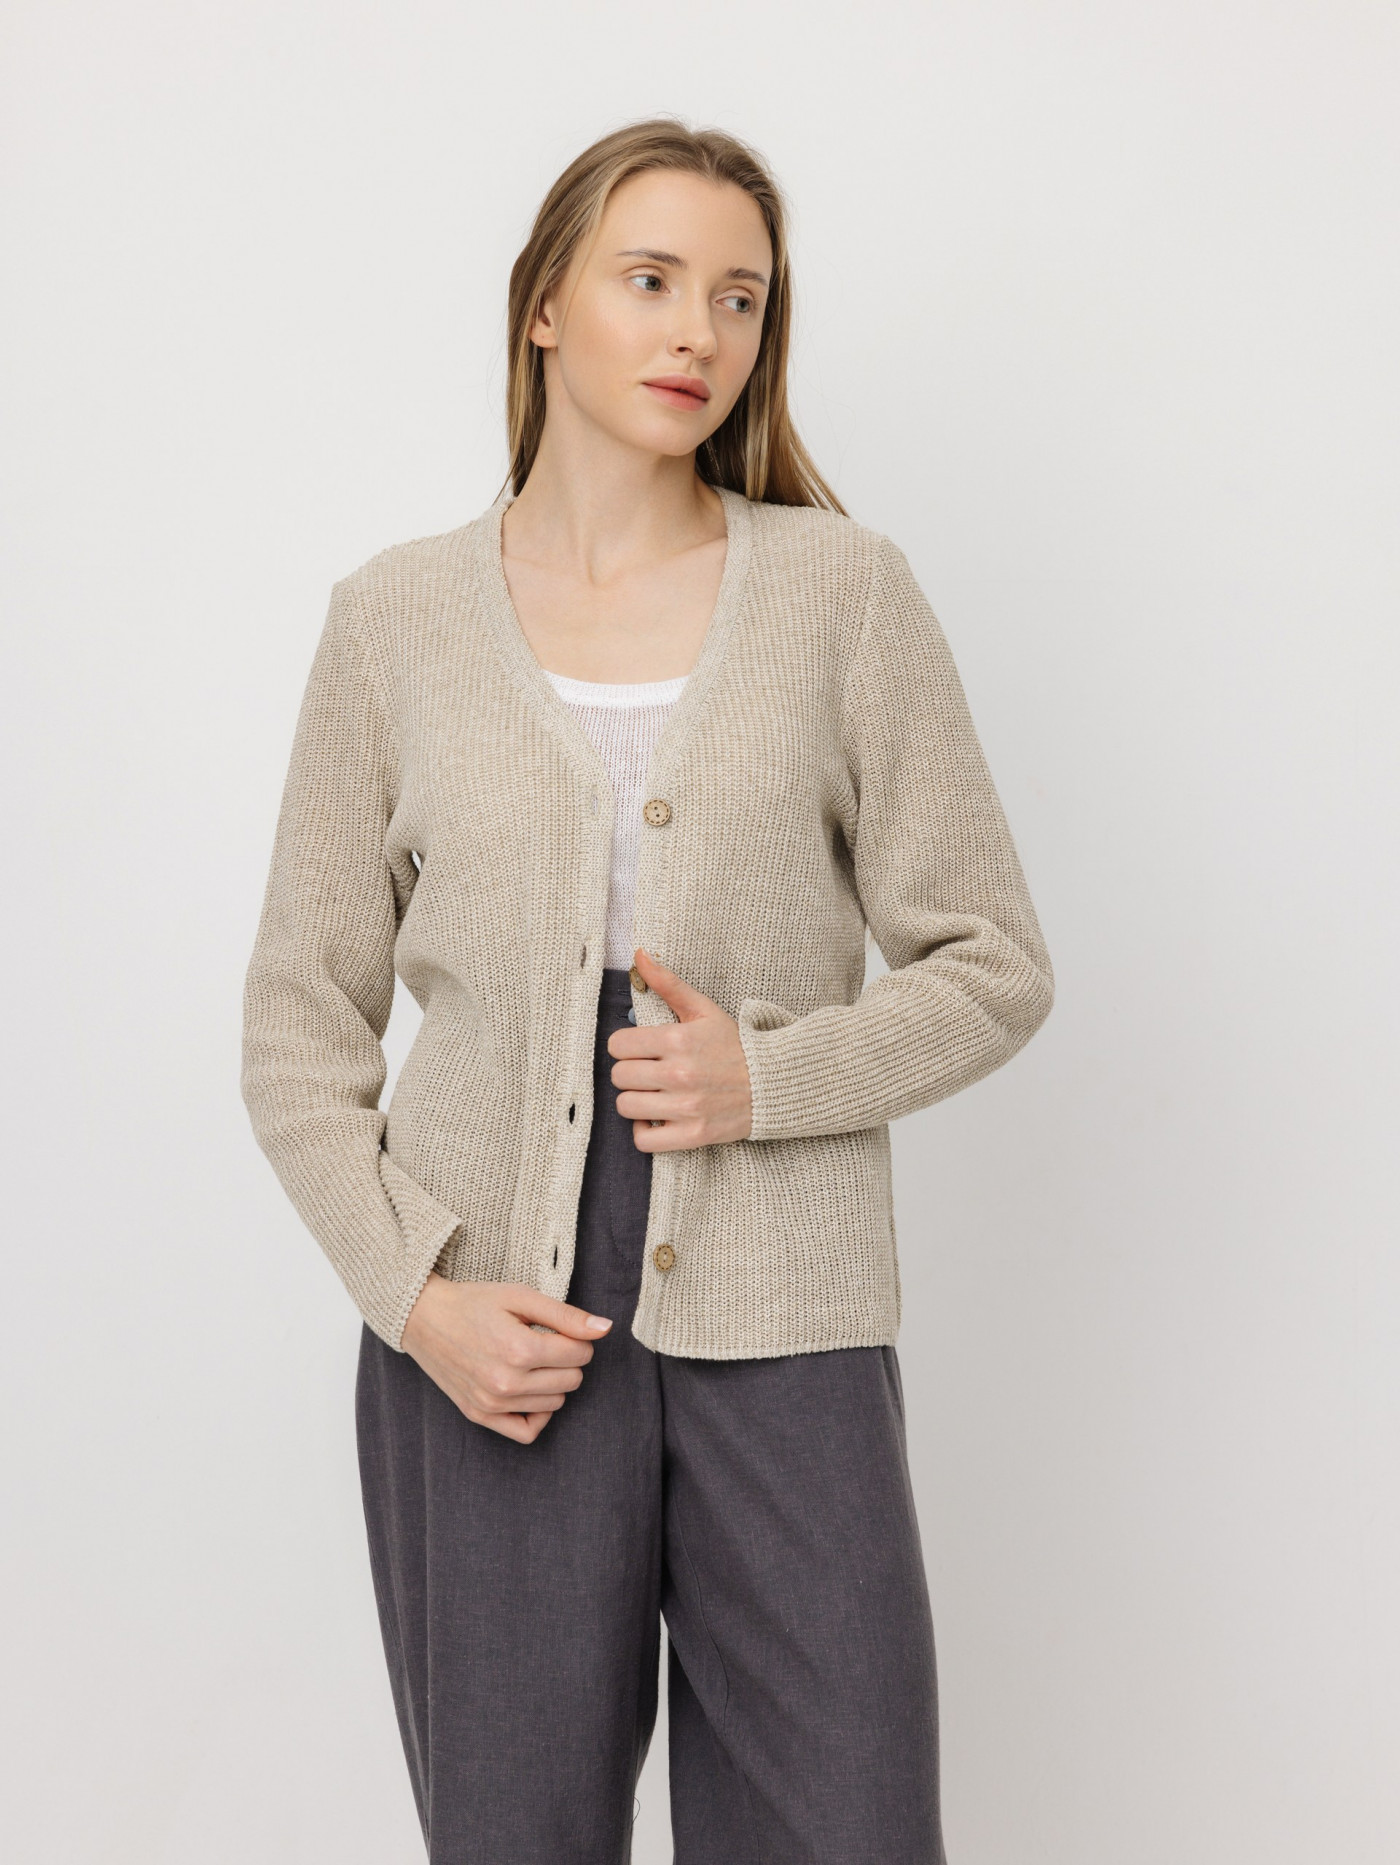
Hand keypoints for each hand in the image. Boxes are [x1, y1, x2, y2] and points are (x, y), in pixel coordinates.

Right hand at [401, 1272, 613, 1442]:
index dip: (577, 1339)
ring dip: (553, 1383)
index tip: (559, 1329)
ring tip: (532, 1361)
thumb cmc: (474, 1303)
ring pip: (554, 1405)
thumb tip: (606, 1329)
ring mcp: (491, 1404)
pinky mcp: (480, 1415)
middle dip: (567, 1360)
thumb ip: (565, 1316)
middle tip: (544, 1342)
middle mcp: (506, 1383)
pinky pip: (526, 1432)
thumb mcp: (521, 1297)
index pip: (580, 1355)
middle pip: (571, 1381)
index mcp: (519, 1349)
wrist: (424, 1318)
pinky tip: (532, 1392)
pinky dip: (538, 1415)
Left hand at [607, 948, 753, 1150]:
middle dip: (630, 1072)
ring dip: (636, 1100)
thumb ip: (668, 983)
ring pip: (626, 1106)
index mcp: (677, 1040)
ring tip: (653, 1093)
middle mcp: (679, 1074)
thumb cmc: (735, 1045)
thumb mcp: (703, 1010)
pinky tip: (656, 1118)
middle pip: (619, 1077)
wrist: (773, 1083)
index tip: (640, 1049)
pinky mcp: (692, 1135)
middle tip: (648, 1071)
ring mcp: (685, 1107)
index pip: (618, 1045)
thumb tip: (639, 954)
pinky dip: (644, 1131)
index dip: (626, 1046)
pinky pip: (644, 1140)